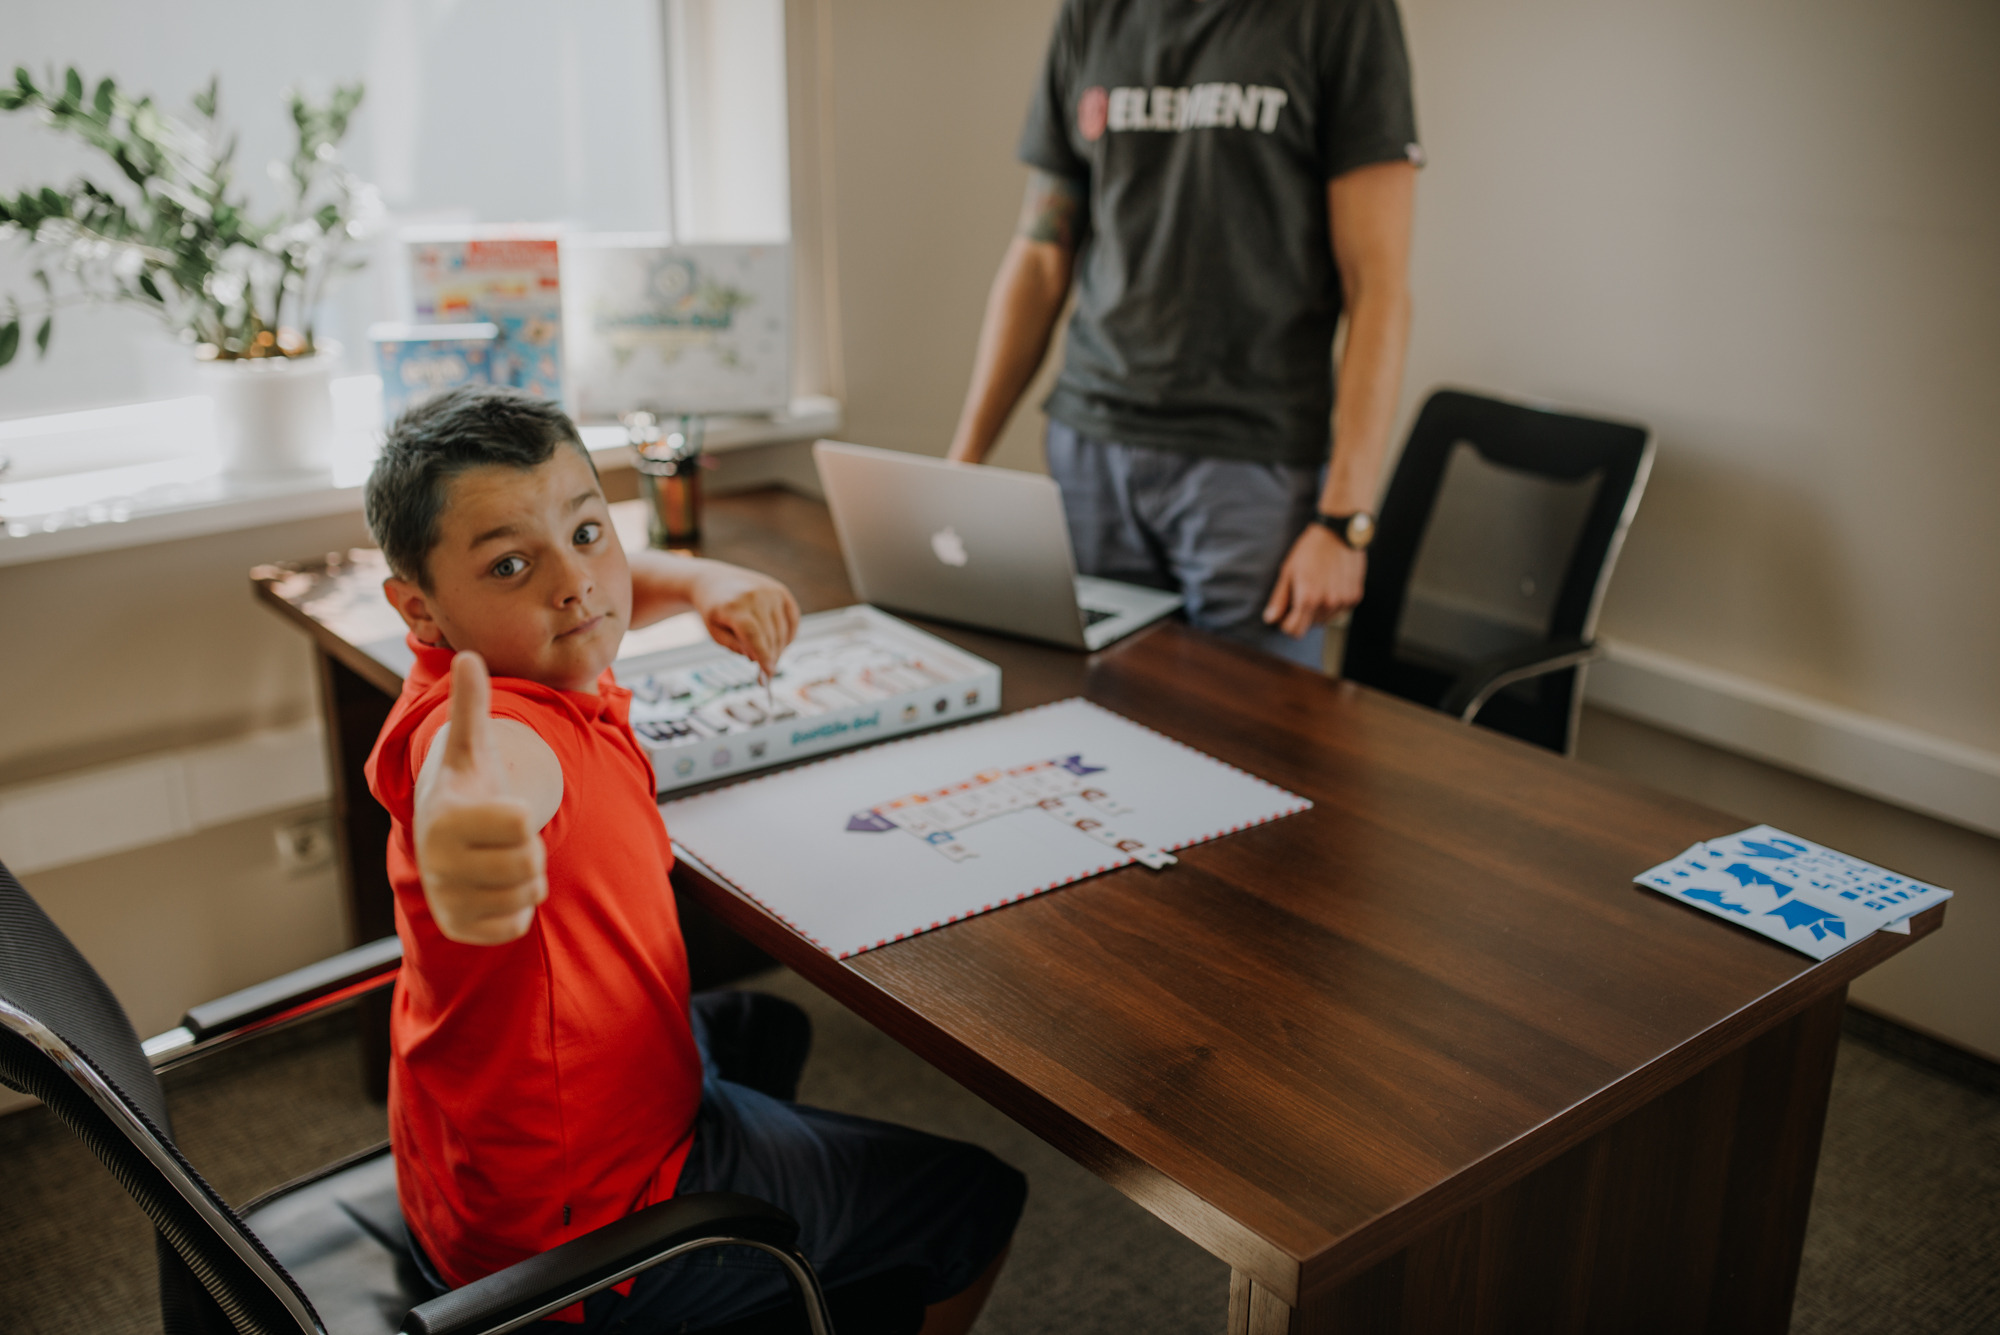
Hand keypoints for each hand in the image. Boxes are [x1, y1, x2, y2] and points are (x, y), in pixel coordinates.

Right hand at [414, 653, 547, 944]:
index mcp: (445, 817)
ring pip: (527, 896)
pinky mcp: (460, 929)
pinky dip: (516, 910)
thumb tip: (469, 656)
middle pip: (529, 863)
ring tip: (500, 860)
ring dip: (526, 879)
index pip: (521, 825)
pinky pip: (515, 926)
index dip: (523, 816)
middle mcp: (439, 863)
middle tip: (505, 839)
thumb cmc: (466, 788)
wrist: (439, 840)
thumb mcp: (471, 748)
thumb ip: (472, 706)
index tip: (501, 809)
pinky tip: (495, 889)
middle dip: (529, 850)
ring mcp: (447, 900)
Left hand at [690, 564, 799, 675]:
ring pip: (782, 629)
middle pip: (770, 634)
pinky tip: (782, 643)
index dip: (763, 655)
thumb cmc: (713, 609)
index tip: (768, 672)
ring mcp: (770, 591)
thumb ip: (735, 646)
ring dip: (780, 648)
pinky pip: (793, 618)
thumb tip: (757, 657)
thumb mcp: (715, 632)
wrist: (714, 580)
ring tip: (771, 658)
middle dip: (771, 656)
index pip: (753, 635)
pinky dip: (789, 634)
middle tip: (768, 672)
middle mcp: (754, 596)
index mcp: (733, 606)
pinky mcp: (780, 590)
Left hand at [1262, 524, 1367, 637]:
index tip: (1284, 612)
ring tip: (1317, 586)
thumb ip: (1279, 598)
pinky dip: (1332, 604)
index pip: (1294, 631)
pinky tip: (1330, 585)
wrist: (1340, 532)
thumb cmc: (1310, 549)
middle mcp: (1327, 604)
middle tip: (1300, 593)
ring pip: (1324, 620)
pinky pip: (1339, 611)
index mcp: (1308, 599)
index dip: (1285, 624)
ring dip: (1317, 611)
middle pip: (1309, 627)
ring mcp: (1343, 601)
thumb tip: (1270, 619)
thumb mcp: (1288, 571)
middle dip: (1301, 616)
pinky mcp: (1355, 597)